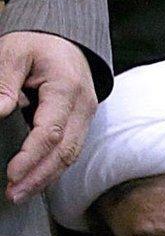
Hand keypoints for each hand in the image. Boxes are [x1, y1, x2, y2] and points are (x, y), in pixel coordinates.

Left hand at [0, 30, 97, 200]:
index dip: (31, 156)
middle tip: (14, 194)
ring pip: (71, 156)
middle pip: (66, 151)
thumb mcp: (14, 52)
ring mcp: (85, 117)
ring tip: (21, 192)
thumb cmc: (38, 45)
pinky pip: (70, 150)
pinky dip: (52, 168)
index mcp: (67, 88)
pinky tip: (36, 180)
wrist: (65, 41)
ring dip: (46, 177)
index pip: (52, 131)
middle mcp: (83, 107)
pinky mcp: (81, 124)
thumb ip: (4, 82)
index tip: (12, 172)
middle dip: (39, 176)